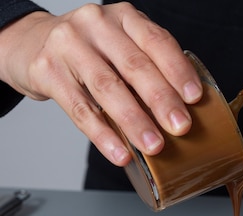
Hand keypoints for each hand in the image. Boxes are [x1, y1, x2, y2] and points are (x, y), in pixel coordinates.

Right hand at [0, 2, 202, 165]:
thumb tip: (185, 111)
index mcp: (124, 18)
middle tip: (181, 127)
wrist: (30, 43)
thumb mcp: (122, 46)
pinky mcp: (48, 72)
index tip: (195, 97)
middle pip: (134, 66)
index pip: (156, 41)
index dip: (178, 70)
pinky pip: (81, 109)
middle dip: (161, 100)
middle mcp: (97, 25)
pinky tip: (120, 153)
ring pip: (108, 88)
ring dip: (134, 121)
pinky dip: (103, 135)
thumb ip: (149, 68)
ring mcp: (69, 46)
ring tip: (153, 145)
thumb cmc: (91, 51)